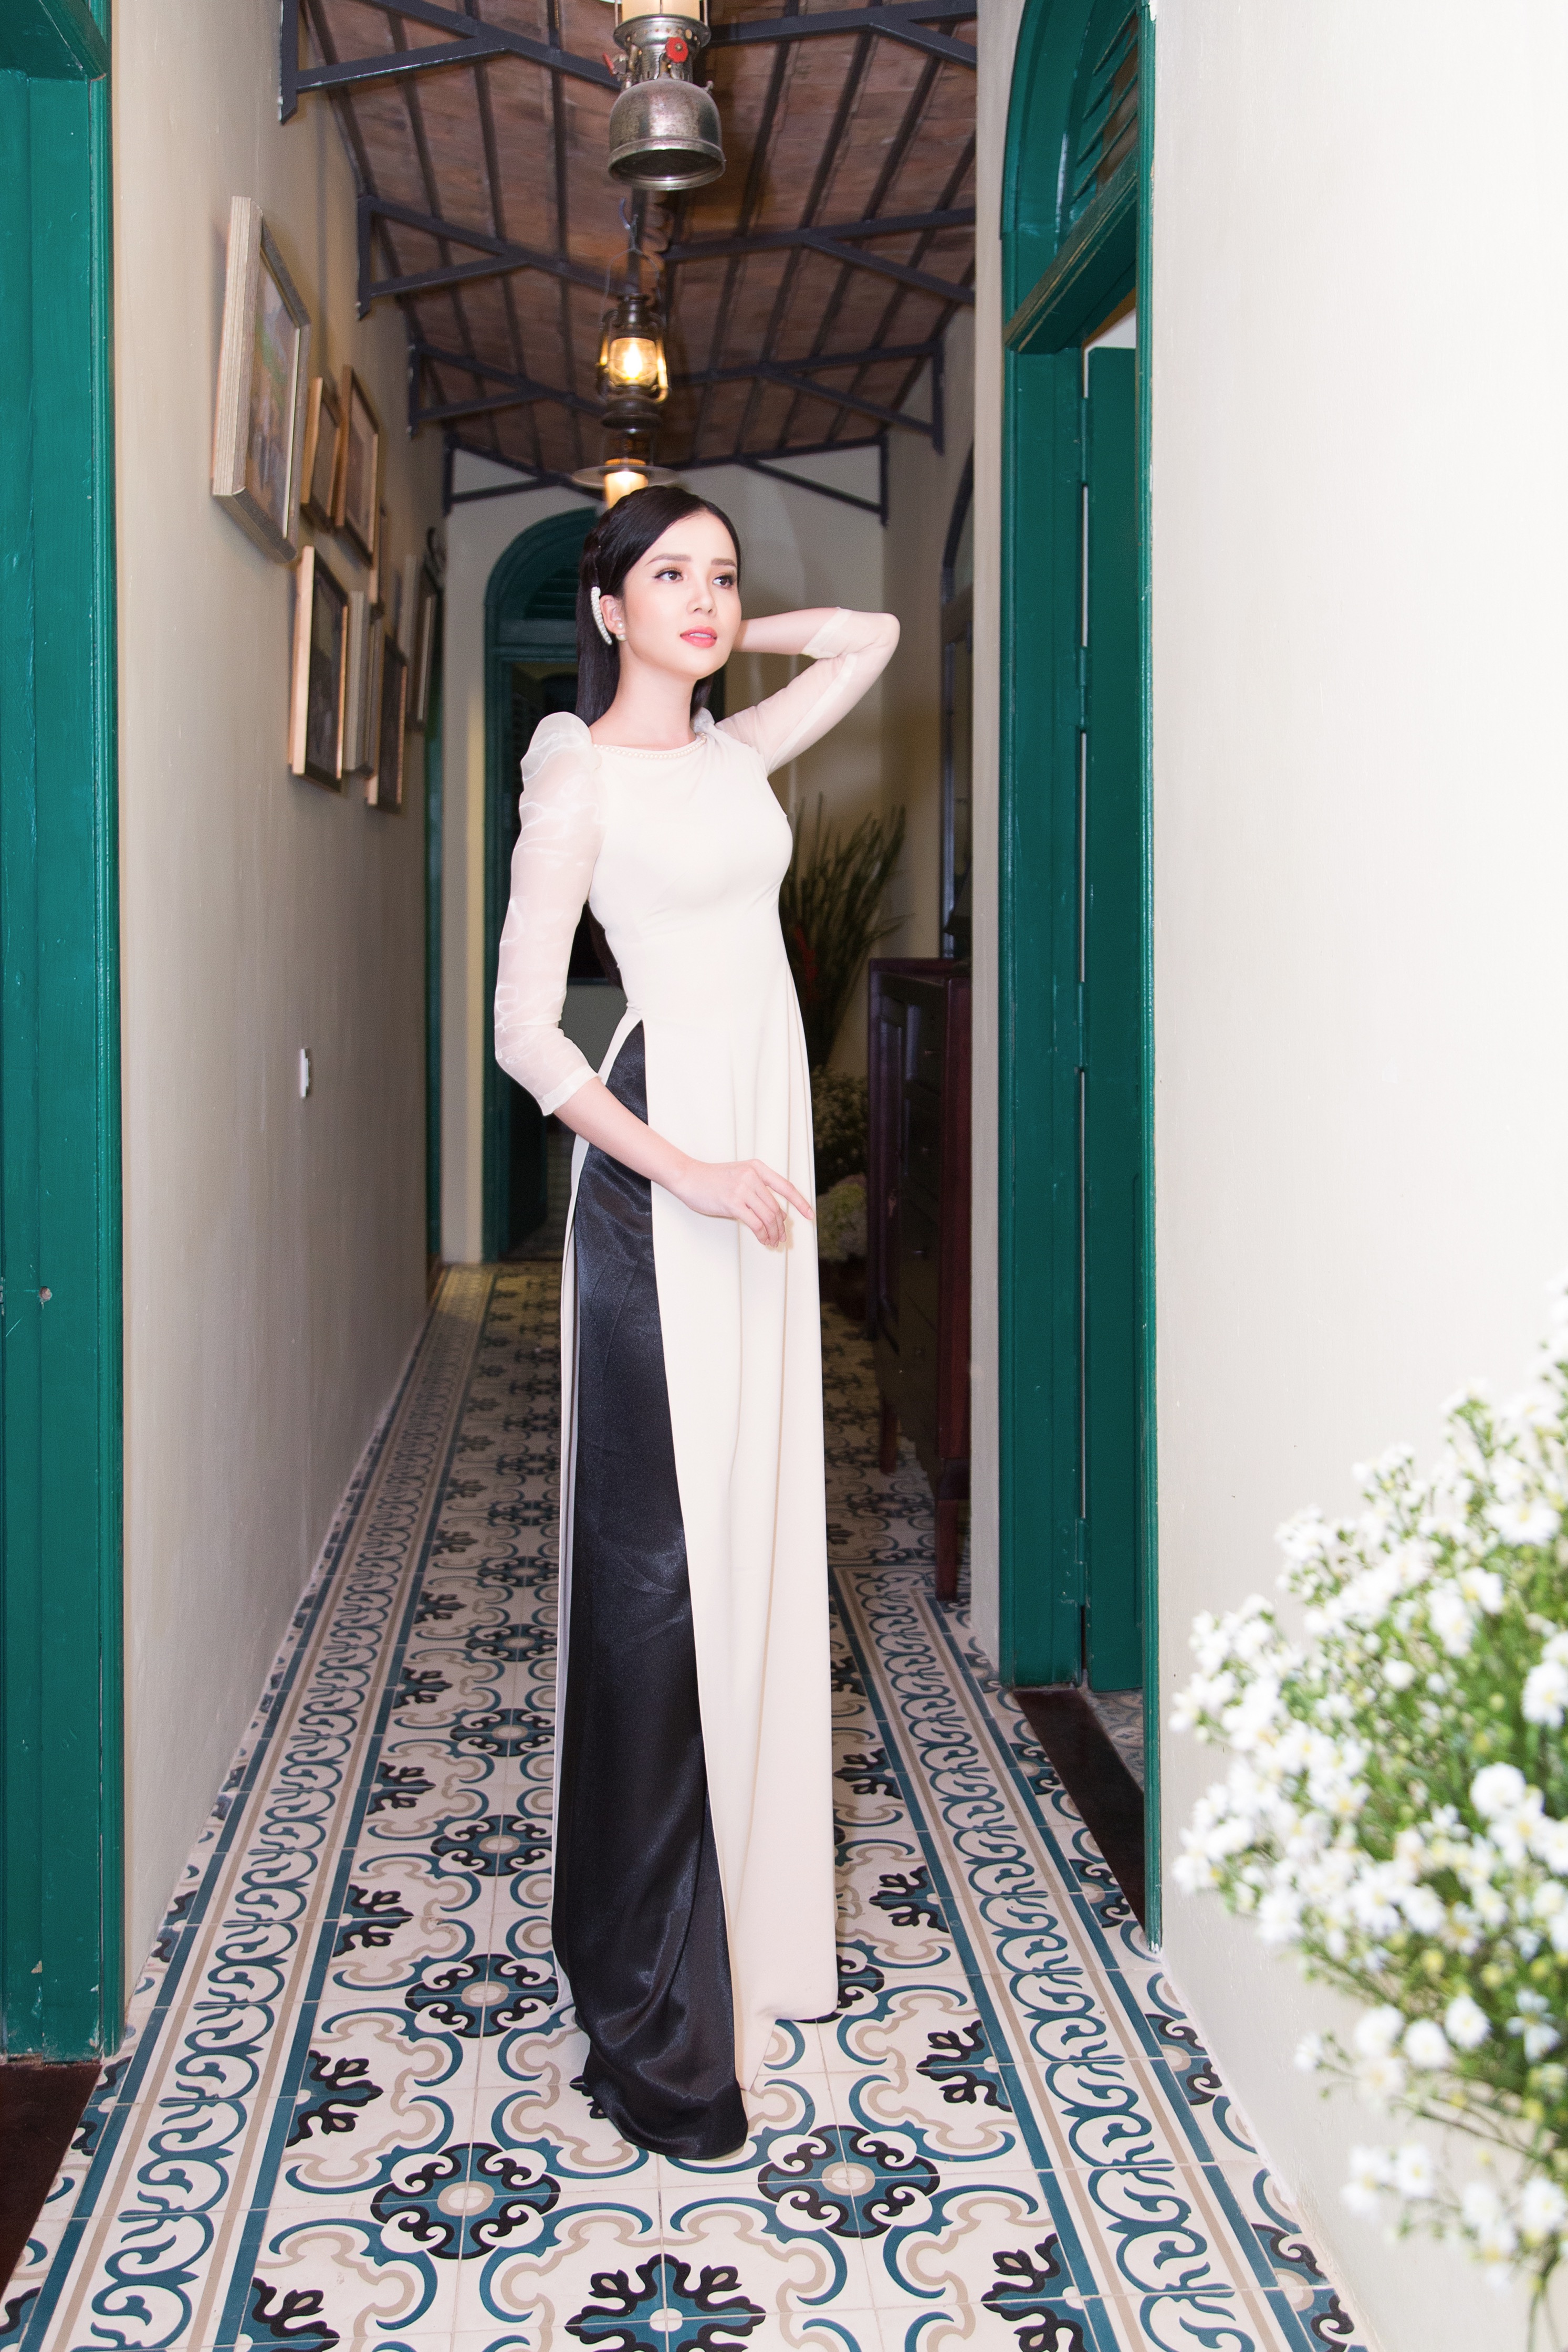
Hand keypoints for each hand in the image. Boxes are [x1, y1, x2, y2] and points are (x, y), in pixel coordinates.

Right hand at [669, 1157, 813, 1248]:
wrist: (689, 1177)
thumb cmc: (713, 1179)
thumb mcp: (740, 1176)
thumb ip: (758, 1189)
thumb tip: (777, 1213)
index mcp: (757, 1168)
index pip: (786, 1187)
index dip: (800, 1203)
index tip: (810, 1216)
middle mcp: (752, 1176)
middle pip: (776, 1207)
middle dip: (782, 1227)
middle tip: (782, 1238)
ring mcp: (743, 1189)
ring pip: (768, 1217)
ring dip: (773, 1233)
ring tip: (773, 1242)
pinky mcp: (733, 1203)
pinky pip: (755, 1223)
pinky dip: (762, 1234)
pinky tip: (763, 1240)